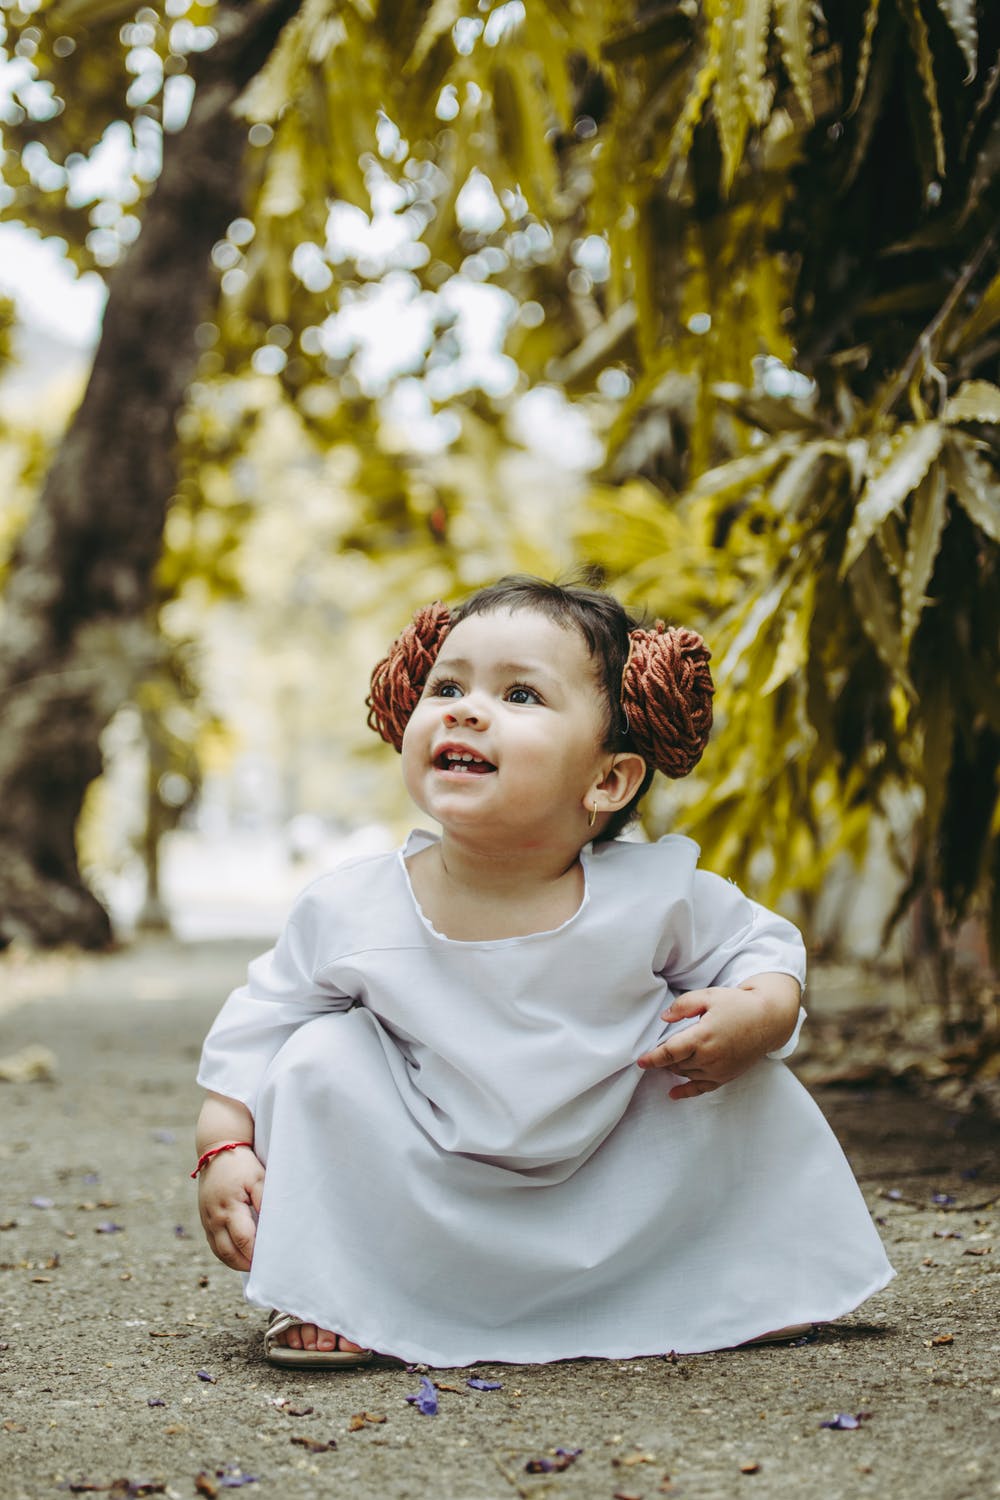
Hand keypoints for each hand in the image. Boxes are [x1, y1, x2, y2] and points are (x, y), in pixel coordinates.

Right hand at [197, 1146, 264, 1270]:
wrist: (217, 1150)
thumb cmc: (242, 1165)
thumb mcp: (258, 1178)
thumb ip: (265, 1200)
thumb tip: (273, 1224)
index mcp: (229, 1208)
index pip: (243, 1240)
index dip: (256, 1254)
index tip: (270, 1261)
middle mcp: (214, 1218)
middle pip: (228, 1252)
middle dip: (244, 1264)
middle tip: (262, 1270)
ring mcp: (207, 1220)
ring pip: (219, 1251)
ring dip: (234, 1262)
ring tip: (252, 1267)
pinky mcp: (204, 1219)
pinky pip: (214, 1244)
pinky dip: (226, 1253)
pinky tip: (239, 1255)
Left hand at [636, 977, 798, 1100]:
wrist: (768, 1020)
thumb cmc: (737, 1004)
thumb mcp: (708, 996)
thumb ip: (682, 1006)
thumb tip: (664, 1018)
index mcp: (703, 1036)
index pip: (670, 1052)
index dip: (653, 1058)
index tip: (640, 1061)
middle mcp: (710, 1057)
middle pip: (676, 1063)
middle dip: (664, 1058)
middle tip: (658, 1049)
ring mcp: (719, 1069)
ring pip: (686, 1074)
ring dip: (675, 1068)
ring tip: (669, 1059)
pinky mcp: (726, 1076)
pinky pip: (702, 1088)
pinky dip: (686, 1092)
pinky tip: (673, 1093)